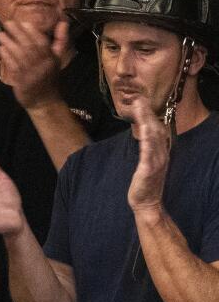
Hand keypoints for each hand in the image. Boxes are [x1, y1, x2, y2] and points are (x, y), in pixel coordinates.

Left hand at [0, 18, 69, 109]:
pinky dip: (6, 57)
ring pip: (20, 56)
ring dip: (9, 43)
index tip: (23, 22)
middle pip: (30, 47)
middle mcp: (43, 65)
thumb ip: (60, 40)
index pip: (42, 42)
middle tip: (7, 23)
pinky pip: (14, 67)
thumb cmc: (49, 78)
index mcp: (52, 58)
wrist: (45, 101)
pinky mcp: (22, 82)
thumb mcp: (58, 59)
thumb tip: (63, 22)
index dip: (33, 32)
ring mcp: (33, 74)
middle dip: (18, 34)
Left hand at [127, 98, 170, 213]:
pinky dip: (147, 142)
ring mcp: (156, 162)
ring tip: (140, 109)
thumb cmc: (145, 182)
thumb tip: (145, 134)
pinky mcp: (148, 171)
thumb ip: (148, 147)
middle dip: (148, 113)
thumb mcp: (148, 161)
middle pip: (156, 129)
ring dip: (147, 122)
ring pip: (153, 138)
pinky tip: (144, 132)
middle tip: (139, 98)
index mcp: (160, 151)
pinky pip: (149, 154)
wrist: (146, 202)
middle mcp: (161, 154)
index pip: (157, 128)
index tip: (142, 100)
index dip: (149, 114)